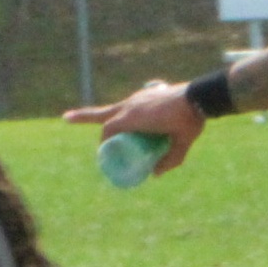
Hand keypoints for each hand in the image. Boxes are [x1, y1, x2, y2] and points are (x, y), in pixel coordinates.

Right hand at [62, 81, 203, 175]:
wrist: (201, 96)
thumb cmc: (189, 121)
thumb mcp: (180, 145)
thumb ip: (169, 161)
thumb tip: (154, 174)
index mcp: (132, 117)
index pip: (108, 130)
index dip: (102, 142)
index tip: (103, 153)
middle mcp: (130, 104)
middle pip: (101, 113)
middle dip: (82, 117)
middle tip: (66, 118)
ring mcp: (139, 96)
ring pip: (115, 107)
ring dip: (106, 114)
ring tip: (94, 118)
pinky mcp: (148, 92)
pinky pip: (131, 103)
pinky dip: (126, 110)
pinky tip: (131, 115)